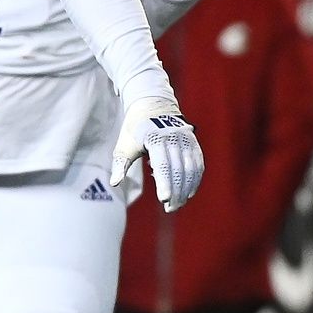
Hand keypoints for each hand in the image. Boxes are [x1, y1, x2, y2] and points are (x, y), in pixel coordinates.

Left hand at [110, 96, 203, 212]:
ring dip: (186, 188)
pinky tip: (189, 193)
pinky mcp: (193, 142)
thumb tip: (114, 183)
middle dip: (176, 191)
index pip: (162, 164)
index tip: (164, 199)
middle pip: (178, 169)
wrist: (152, 105)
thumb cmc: (134, 129)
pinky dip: (195, 180)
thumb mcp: (124, 144)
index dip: (164, 183)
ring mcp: (185, 139)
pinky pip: (198, 164)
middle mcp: (173, 138)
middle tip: (170, 208)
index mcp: (154, 137)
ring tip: (178, 203)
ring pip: (190, 168)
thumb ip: (120, 164)